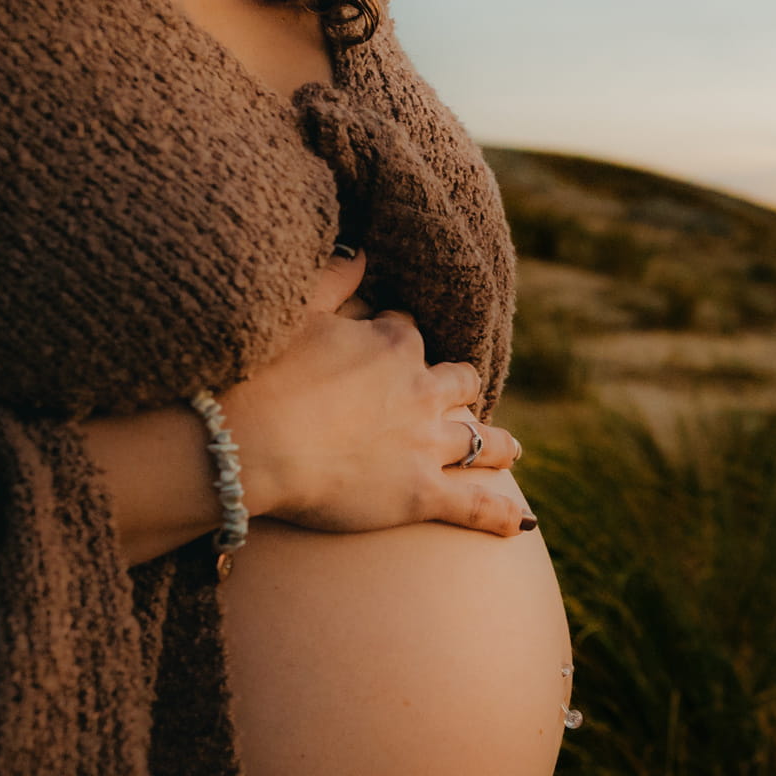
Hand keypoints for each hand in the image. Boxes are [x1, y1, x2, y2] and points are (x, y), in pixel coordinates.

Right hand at [219, 247, 532, 538]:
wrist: (252, 440)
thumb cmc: (263, 374)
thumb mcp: (299, 312)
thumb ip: (332, 278)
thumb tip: (360, 251)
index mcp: (393, 344)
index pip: (410, 335)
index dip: (399, 342)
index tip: (387, 351)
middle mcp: (421, 391)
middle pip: (459, 383)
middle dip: (461, 388)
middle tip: (461, 398)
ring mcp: (426, 444)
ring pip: (480, 440)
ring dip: (498, 445)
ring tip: (512, 451)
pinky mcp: (422, 493)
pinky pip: (476, 505)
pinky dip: (502, 515)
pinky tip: (522, 524)